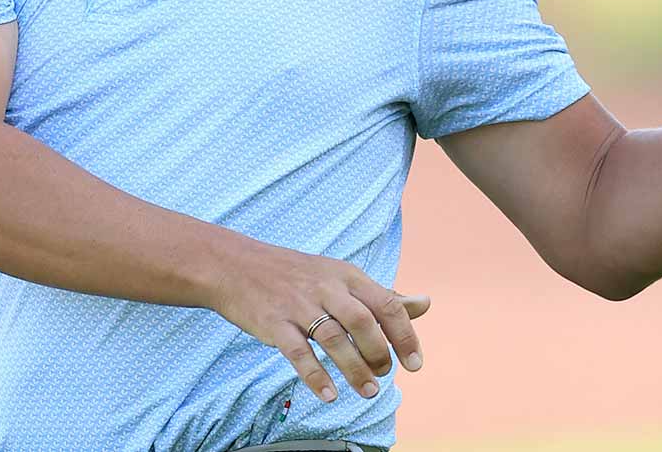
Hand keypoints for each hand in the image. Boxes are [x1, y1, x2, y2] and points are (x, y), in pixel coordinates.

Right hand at [208, 242, 428, 403]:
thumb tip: (425, 303)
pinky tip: (329, 395)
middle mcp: (325, 288)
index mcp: (346, 276)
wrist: (235, 266)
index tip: (415, 364)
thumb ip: (382, 295)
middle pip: (363, 321)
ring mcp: (298, 305)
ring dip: (354, 370)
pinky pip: (298, 353)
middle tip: (383, 375)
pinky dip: (315, 376)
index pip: (387, 303)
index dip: (405, 336)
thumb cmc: (296, 276)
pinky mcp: (274, 323)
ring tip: (368, 392)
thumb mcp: (341, 277)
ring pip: (333, 339)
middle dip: (379, 353)